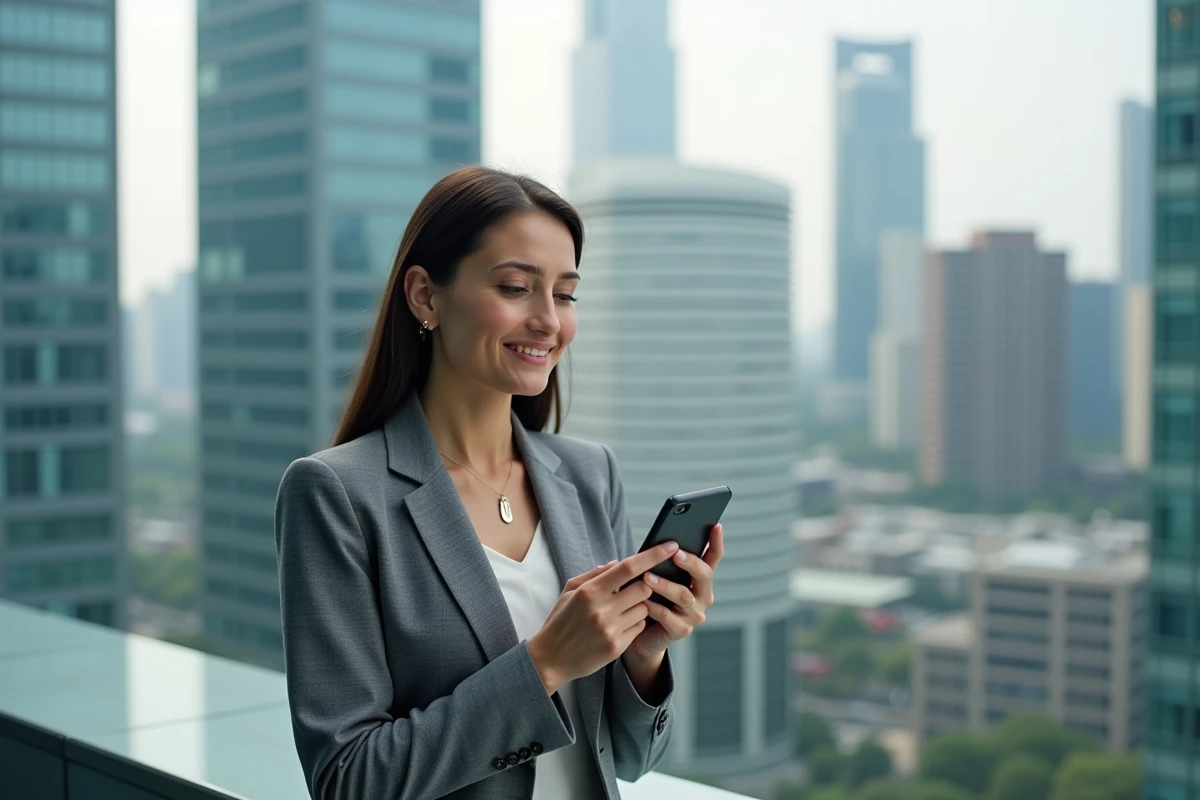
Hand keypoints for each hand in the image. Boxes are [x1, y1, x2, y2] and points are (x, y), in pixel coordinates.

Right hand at [527, 541, 681, 693]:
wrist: (550, 658)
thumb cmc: (561, 620)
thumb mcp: (570, 590)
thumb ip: (595, 574)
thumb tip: (619, 562)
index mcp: (590, 590)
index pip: (629, 567)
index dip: (653, 555)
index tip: (671, 545)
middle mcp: (602, 609)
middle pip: (644, 588)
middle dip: (643, 587)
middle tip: (631, 591)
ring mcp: (610, 629)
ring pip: (644, 609)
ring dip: (638, 607)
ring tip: (619, 612)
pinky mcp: (616, 647)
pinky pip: (639, 627)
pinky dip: (634, 623)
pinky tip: (618, 626)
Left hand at [627, 523, 724, 658]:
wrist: (642, 633)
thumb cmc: (650, 597)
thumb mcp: (658, 575)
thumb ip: (664, 563)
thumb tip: (660, 542)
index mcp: (701, 579)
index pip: (713, 558)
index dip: (716, 542)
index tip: (716, 525)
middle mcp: (703, 596)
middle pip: (704, 575)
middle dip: (691, 563)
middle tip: (676, 553)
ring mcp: (694, 614)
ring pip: (684, 596)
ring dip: (665, 585)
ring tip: (647, 577)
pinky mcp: (681, 630)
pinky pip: (667, 616)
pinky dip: (653, 606)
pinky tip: (641, 600)